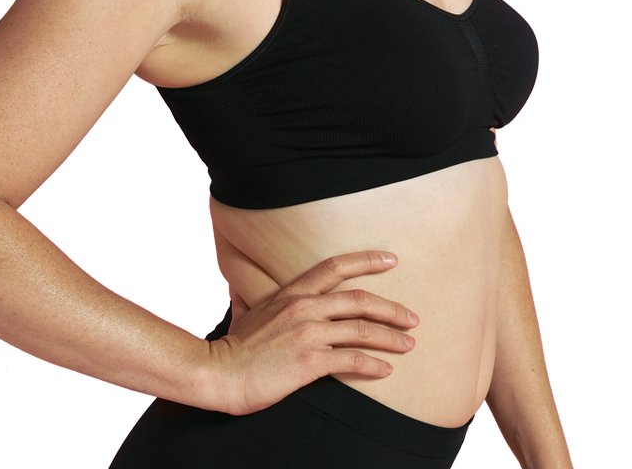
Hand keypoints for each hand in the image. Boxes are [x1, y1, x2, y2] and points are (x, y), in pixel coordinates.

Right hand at [205, 250, 417, 415]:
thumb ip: (258, 296)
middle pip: (359, 299)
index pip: (335, 266)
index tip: (391, 260)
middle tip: (412, 318)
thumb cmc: (234, 345)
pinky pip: (352, 361)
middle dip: (391, 308)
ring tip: (409, 344)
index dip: (366, 260)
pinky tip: (386, 370)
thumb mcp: (249, 309)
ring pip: (361, 329)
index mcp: (292, 292)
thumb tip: (247, 287)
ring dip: (390, 337)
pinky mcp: (310, 361)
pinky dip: (373, 365)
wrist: (219, 372)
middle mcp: (304, 307)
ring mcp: (309, 333)